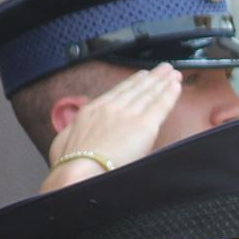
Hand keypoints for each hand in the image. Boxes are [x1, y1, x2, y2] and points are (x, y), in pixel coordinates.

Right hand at [45, 63, 183, 190]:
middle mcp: (111, 108)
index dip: (132, 84)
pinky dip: (169, 94)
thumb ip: (72, 132)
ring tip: (173, 73)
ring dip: (163, 82)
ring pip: (149, 94)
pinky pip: (160, 105)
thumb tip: (72, 131)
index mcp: (92, 111)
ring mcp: (128, 114)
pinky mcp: (144, 125)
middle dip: (151, 78)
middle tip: (162, 69)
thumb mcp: (63, 142)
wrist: (79, 170)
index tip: (141, 76)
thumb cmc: (70, 163)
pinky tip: (176, 86)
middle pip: (136, 89)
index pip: (117, 93)